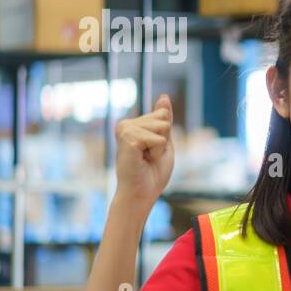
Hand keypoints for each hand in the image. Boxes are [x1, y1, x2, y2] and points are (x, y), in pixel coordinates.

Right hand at [114, 93, 174, 212]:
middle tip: (150, 156)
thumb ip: (164, 120)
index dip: (165, 136)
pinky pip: (158, 139)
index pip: (163, 114)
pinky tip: (143, 160)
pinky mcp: (127, 138)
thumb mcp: (164, 142)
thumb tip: (164, 97)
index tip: (153, 150)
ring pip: (162, 127)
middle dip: (164, 140)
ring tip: (146, 159)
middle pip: (163, 118)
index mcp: (133, 125)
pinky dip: (157, 152)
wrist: (142, 193)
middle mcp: (126, 124)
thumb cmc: (152, 173)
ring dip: (160, 148)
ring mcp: (125, 130)